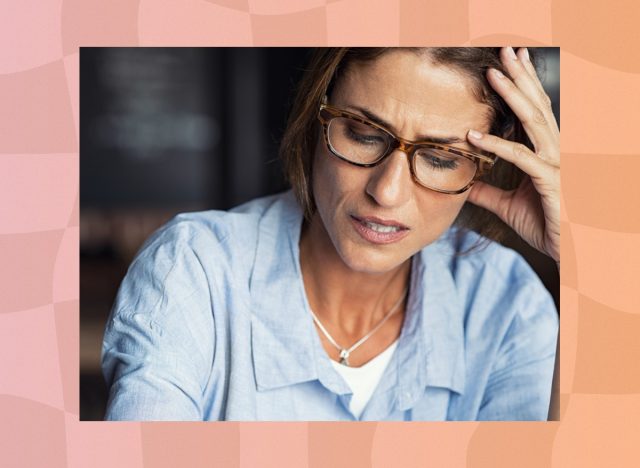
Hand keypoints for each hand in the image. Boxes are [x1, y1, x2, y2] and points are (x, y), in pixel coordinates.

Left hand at [466, 46, 559, 263]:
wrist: (568, 251)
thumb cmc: (545, 224)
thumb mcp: (508, 204)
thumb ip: (488, 192)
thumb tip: (465, 185)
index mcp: (546, 150)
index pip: (535, 110)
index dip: (523, 85)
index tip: (509, 62)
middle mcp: (555, 150)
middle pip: (536, 106)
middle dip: (520, 77)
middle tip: (504, 51)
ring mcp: (556, 162)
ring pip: (533, 122)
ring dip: (512, 95)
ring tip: (492, 74)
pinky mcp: (551, 180)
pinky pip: (522, 158)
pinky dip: (497, 146)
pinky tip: (474, 137)